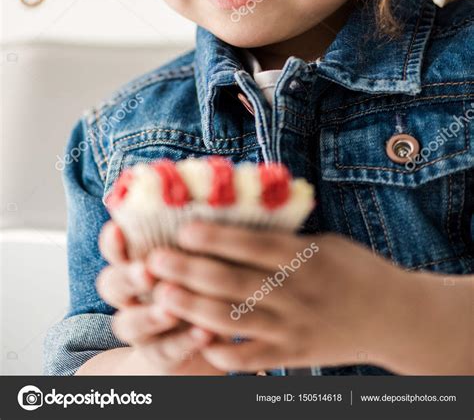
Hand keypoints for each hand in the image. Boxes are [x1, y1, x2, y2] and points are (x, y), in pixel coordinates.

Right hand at [96, 220, 224, 373]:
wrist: (200, 340)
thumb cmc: (200, 283)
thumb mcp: (198, 255)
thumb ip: (197, 234)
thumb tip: (218, 195)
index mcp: (136, 263)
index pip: (114, 249)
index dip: (112, 241)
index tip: (118, 228)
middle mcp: (131, 295)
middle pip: (112, 285)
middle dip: (127, 276)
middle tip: (147, 271)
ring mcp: (142, 329)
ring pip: (128, 324)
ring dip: (149, 315)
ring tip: (170, 309)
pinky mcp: (160, 356)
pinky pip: (164, 352)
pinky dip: (184, 342)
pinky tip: (205, 332)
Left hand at [145, 221, 401, 372]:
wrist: (394, 317)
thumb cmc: (356, 269)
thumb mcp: (325, 243)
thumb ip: (284, 238)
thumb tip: (238, 219)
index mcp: (305, 258)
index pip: (253, 245)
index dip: (217, 237)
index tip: (183, 228)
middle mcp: (297, 293)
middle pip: (235, 282)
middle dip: (190, 271)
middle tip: (155, 260)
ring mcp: (294, 327)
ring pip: (235, 320)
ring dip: (194, 308)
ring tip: (162, 296)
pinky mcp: (294, 354)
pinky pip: (251, 357)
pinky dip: (223, 352)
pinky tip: (196, 340)